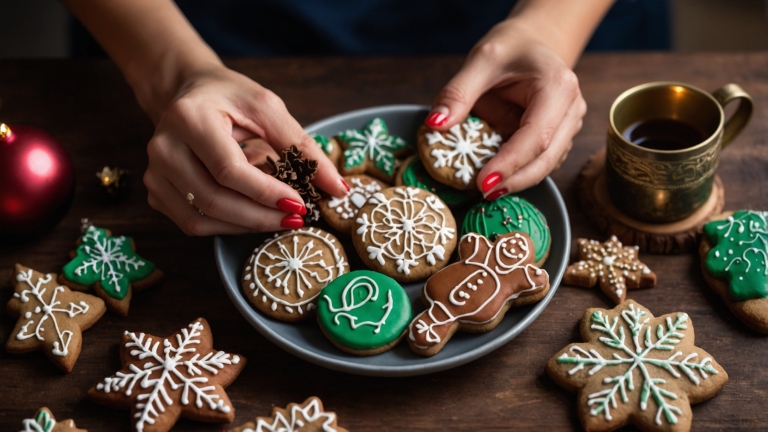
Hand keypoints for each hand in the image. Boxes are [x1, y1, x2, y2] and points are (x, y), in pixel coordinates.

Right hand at [143, 66, 347, 234]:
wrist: (188, 92)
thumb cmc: (230, 98)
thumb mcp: (268, 109)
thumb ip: (302, 146)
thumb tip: (337, 188)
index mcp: (189, 118)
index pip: (229, 170)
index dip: (266, 193)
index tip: (300, 204)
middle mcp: (163, 148)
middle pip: (214, 200)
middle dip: (260, 216)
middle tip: (295, 218)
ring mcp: (154, 173)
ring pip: (202, 219)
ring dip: (246, 226)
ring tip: (278, 218)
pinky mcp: (157, 192)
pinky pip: (194, 223)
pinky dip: (228, 227)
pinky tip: (253, 217)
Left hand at [426, 20, 586, 198]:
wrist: (533, 44)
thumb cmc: (511, 48)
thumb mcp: (481, 61)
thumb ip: (457, 93)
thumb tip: (435, 124)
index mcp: (558, 87)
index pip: (537, 136)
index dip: (510, 163)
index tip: (482, 183)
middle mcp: (571, 110)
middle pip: (547, 158)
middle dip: (514, 180)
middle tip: (481, 194)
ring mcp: (568, 126)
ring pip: (547, 165)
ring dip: (517, 181)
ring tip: (484, 191)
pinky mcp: (559, 137)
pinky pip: (540, 162)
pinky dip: (518, 173)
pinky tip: (495, 179)